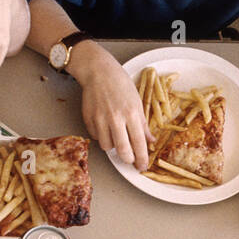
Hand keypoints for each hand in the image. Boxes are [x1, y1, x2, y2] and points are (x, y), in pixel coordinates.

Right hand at [67, 43, 151, 169]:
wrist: (99, 72)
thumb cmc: (120, 84)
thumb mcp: (137, 102)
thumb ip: (143, 124)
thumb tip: (150, 141)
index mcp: (131, 114)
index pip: (139, 143)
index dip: (142, 158)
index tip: (143, 167)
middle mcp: (116, 118)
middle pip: (122, 151)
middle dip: (128, 160)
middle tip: (131, 160)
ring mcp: (100, 119)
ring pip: (107, 147)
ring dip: (113, 146)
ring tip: (117, 136)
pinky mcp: (88, 119)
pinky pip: (96, 137)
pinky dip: (102, 137)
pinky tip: (106, 128)